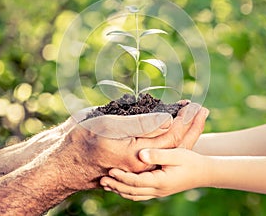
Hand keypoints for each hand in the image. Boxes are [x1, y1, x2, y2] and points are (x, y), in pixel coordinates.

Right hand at [54, 103, 208, 190]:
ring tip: (190, 113)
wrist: (65, 159)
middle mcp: (142, 161)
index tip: (194, 105)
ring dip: (182, 129)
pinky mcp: (132, 156)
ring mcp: (137, 160)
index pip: (172, 137)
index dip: (184, 120)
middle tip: (201, 108)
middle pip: (174, 143)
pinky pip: (156, 146)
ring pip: (167, 145)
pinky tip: (170, 120)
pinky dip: (168, 133)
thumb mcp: (109, 127)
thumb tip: (168, 121)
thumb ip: (140, 125)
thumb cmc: (82, 139)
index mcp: (138, 154)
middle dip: (189, 124)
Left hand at [100, 148, 209, 200]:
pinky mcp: (160, 189)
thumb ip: (158, 155)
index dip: (122, 177)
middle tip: (102, 180)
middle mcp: (158, 190)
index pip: (136, 182)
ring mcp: (159, 191)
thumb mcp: (176, 154)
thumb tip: (140, 155)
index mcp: (161, 182)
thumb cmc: (190, 161)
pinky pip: (140, 193)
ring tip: (107, 184)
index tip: (110, 171)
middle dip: (116, 185)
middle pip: (132, 191)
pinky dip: (129, 190)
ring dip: (120, 189)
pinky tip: (123, 186)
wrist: (204, 172)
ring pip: (135, 194)